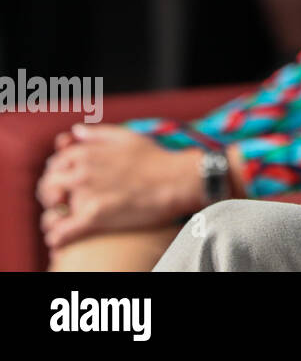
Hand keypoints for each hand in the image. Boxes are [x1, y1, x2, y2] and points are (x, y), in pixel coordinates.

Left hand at [36, 125, 204, 248]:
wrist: (178, 181)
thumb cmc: (156, 158)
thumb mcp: (127, 137)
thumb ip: (97, 133)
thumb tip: (75, 132)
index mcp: (85, 152)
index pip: (55, 164)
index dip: (59, 173)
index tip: (68, 181)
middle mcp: (81, 172)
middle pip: (49, 186)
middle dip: (53, 195)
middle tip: (65, 203)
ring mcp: (86, 194)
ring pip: (52, 210)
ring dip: (54, 217)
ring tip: (64, 222)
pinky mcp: (94, 217)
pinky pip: (63, 232)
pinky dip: (58, 238)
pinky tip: (60, 241)